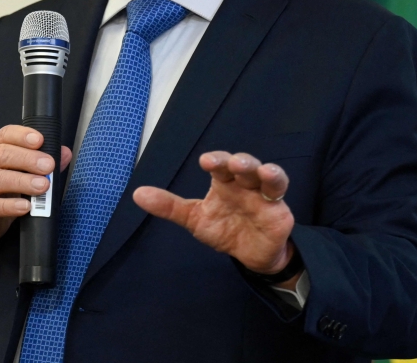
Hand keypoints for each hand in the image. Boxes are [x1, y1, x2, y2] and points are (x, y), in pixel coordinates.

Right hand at [0, 125, 71, 261]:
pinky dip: (9, 206)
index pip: (4, 135)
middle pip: (1, 155)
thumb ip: (43, 163)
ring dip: (22, 182)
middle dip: (27, 159)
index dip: (22, 136)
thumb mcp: (22, 174)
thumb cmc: (2, 192)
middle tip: (48, 165)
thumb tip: (64, 153)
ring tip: (42, 186)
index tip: (40, 140)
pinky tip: (25, 206)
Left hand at [133, 151, 297, 285]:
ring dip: (256, 167)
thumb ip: (169, 207)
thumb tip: (137, 194)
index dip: (214, 160)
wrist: (251, 256)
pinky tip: (269, 175)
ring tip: (244, 166)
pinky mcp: (278, 208)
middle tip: (227, 163)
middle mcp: (243, 183)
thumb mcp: (194, 219)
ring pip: (262, 173)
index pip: (219, 166)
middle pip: (242, 164)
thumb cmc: (224, 230)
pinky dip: (276, 180)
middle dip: (234, 161)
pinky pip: (279, 190)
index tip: (205, 161)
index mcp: (223, 183)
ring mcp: (262, 193)